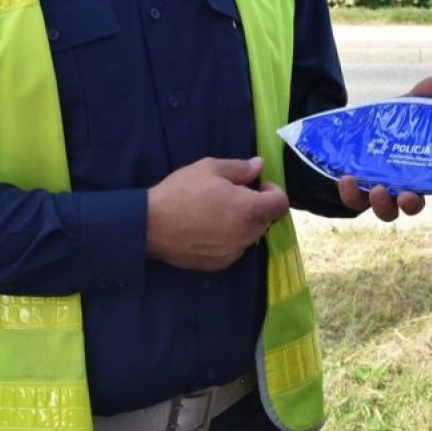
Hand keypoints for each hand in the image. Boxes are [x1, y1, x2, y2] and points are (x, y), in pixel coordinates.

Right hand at [146, 156, 289, 270]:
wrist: (150, 225)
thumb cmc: (181, 192)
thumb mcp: (210, 168)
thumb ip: (240, 168)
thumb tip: (260, 166)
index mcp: (249, 210)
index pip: (281, 204)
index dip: (273, 191)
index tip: (258, 186)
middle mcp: (246, 235)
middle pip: (266, 220)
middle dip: (256, 206)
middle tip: (232, 196)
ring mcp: (233, 253)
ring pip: (250, 235)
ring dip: (243, 223)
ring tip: (217, 212)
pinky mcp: (219, 264)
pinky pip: (234, 248)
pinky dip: (229, 238)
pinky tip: (208, 229)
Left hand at [336, 75, 431, 221]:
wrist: (353, 131)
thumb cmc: (388, 128)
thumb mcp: (401, 113)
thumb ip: (419, 100)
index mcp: (410, 179)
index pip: (418, 199)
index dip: (415, 202)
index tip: (412, 194)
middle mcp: (392, 191)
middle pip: (397, 210)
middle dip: (398, 206)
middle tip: (399, 197)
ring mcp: (370, 192)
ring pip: (375, 209)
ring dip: (376, 203)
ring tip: (374, 189)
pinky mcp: (352, 189)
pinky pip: (351, 199)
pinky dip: (349, 192)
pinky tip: (346, 178)